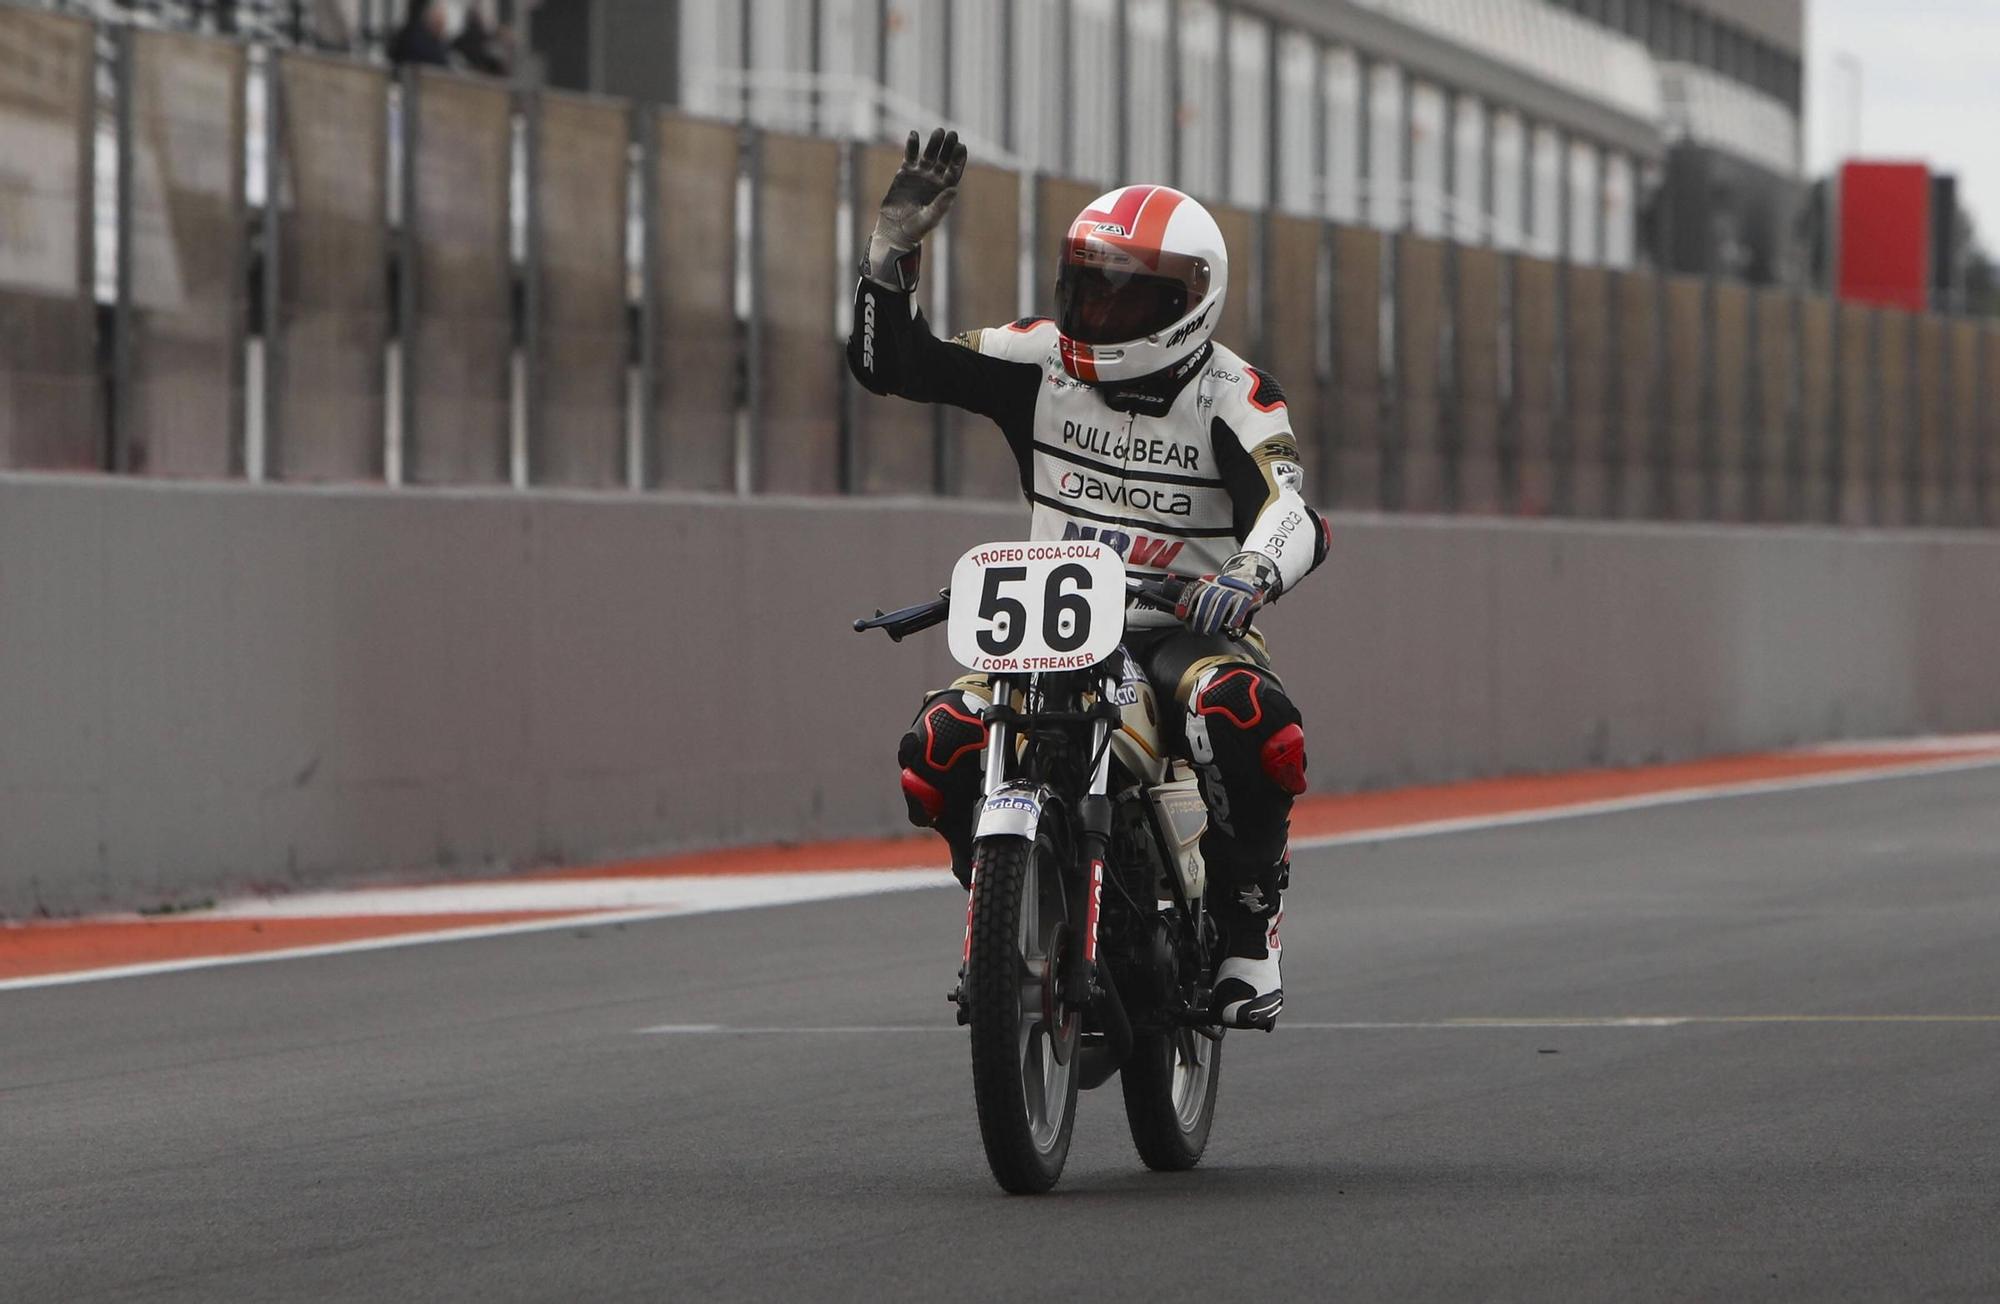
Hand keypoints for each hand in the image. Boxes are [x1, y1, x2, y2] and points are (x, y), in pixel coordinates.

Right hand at [865, 127, 968, 289]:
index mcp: (944, 190)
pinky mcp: (905, 173)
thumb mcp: (930, 217)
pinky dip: (912, 146)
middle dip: (948, 147)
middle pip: (944, 159)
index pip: (954, 171)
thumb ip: (941, 204)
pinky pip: (910, 156)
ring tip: (938, 131)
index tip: (962, 146)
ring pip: (929, 155)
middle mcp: (934, 180)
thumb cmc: (916, 228)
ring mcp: (920, 175)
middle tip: (952, 133)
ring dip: (933, 144)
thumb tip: (954, 190)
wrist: (895, 229)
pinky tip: (914, 134)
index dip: (959, 159)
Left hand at [1176, 552, 1278, 638]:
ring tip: (1209, 632)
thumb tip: (1182, 617)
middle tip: (1198, 631)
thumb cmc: (1225, 594)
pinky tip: (1232, 626)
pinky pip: (1240, 606)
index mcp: (1207, 582)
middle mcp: (1219, 583)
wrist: (1250, 580)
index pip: (1194, 590)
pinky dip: (1236, 616)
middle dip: (1200, 616)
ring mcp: (1234, 589)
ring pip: (1222, 602)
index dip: (1186, 602)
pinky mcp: (1247, 596)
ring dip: (1214, 619)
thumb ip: (1196, 604)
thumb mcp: (1209, 593)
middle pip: (1207, 598)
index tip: (1181, 616)